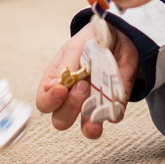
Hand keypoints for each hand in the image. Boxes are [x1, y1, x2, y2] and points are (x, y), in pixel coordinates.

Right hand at [36, 20, 138, 138]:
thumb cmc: (91, 41)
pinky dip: (114, 114)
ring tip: (96, 109)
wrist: (120, 34)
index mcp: (57, 82)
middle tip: (82, 85)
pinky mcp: (114, 105)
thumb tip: (54, 86)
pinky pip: (113, 117)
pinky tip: (113, 105)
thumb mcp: (75, 47)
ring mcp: (94, 104)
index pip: (44, 103)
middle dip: (70, 107)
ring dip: (90, 124)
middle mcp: (72, 98)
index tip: (61, 88)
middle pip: (61, 120)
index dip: (50, 101)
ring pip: (87, 129)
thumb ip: (65, 67)